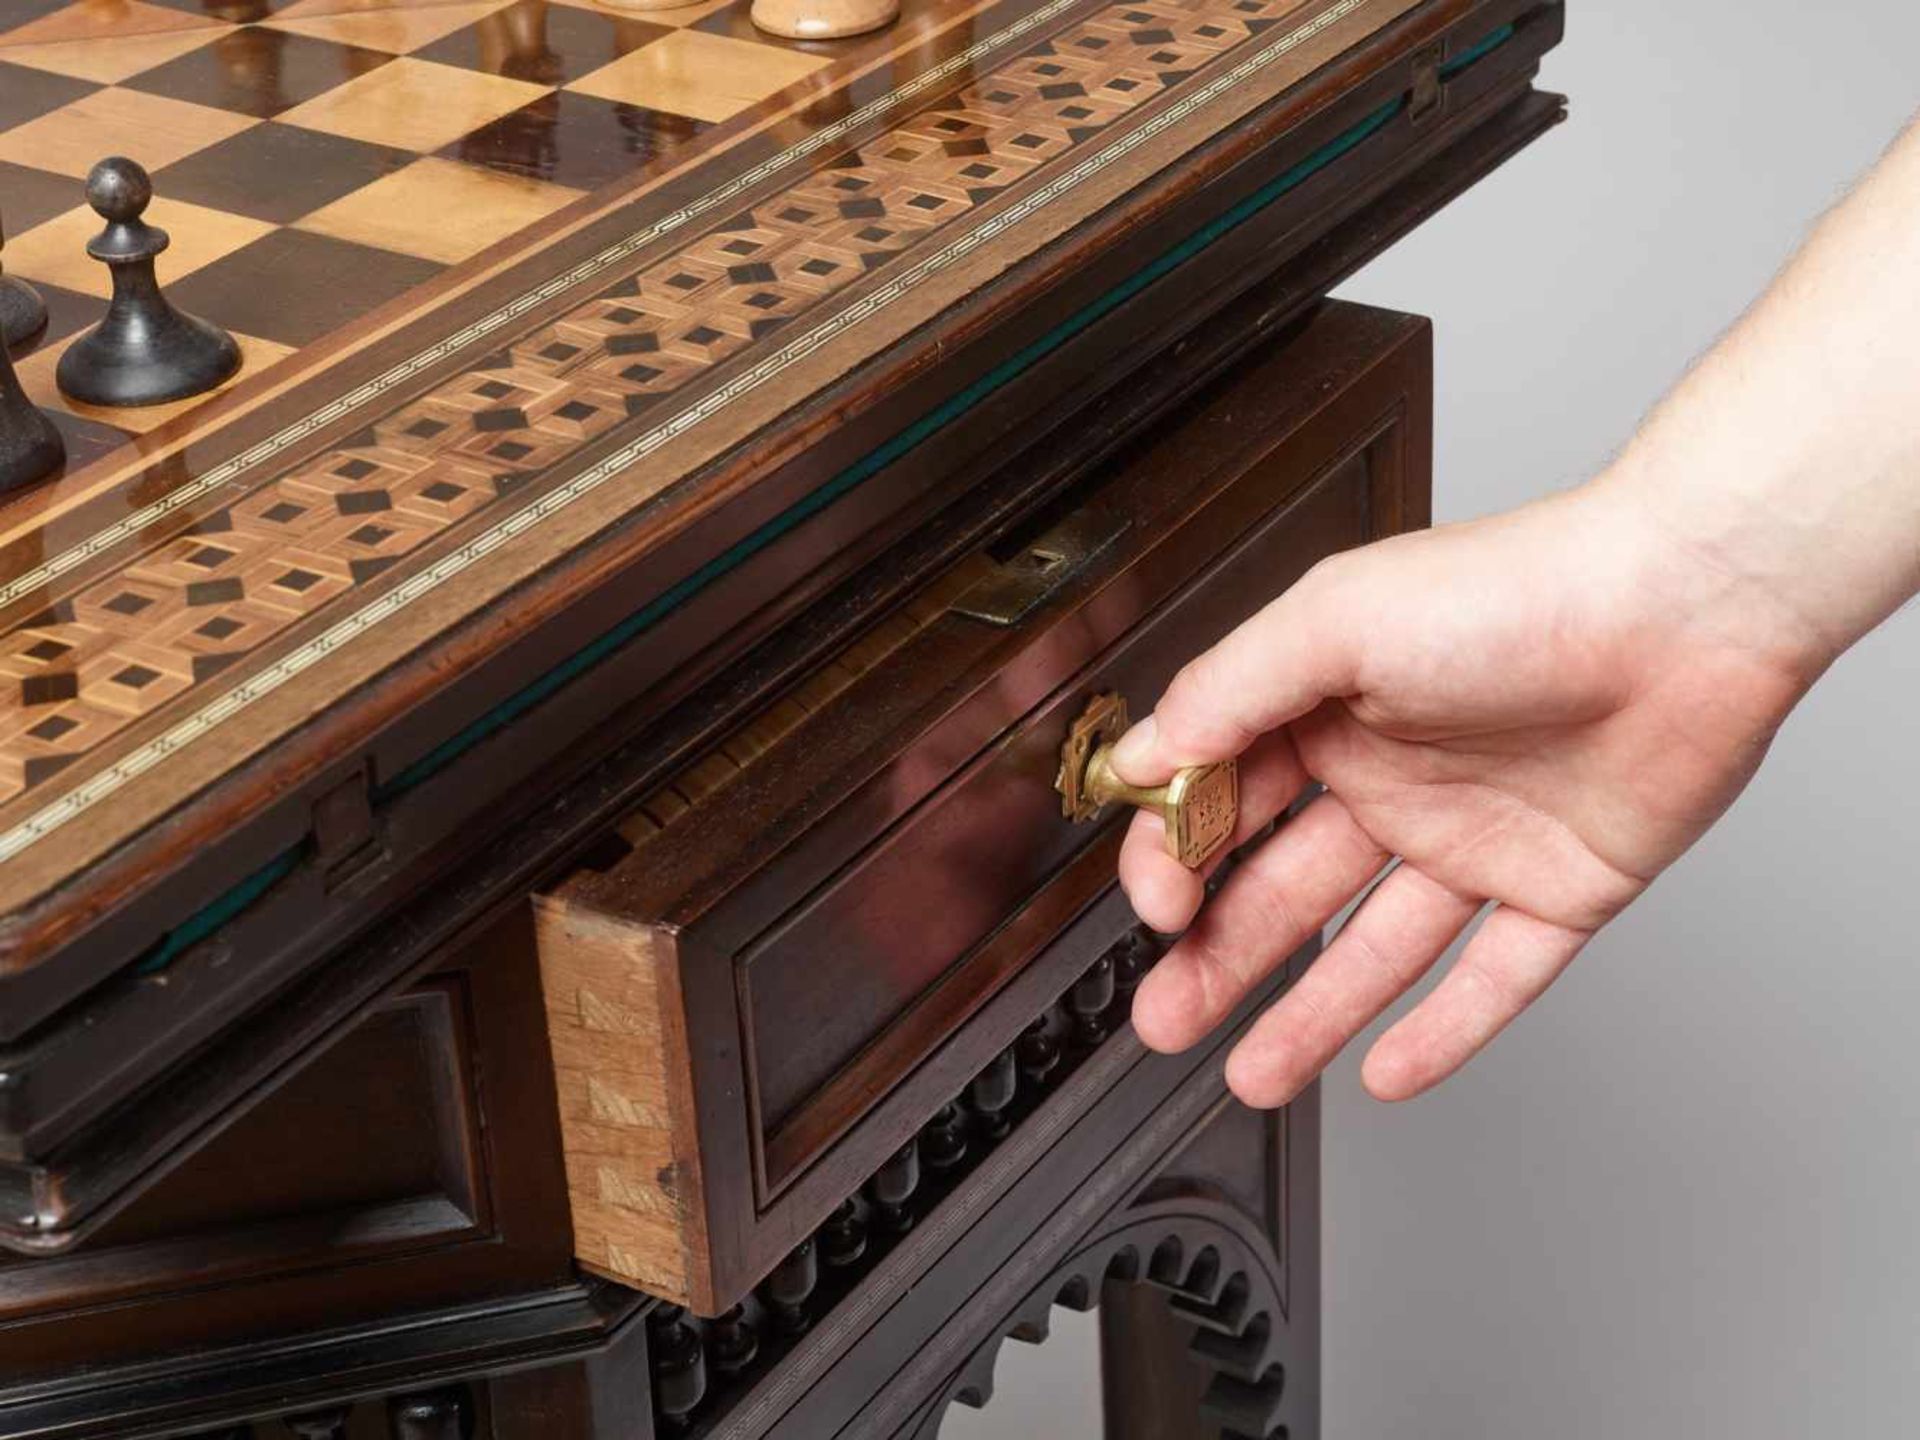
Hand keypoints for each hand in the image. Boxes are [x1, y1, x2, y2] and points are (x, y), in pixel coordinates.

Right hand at [1111, 481, 1822, 1105]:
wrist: (1689, 609)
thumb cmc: (1518, 589)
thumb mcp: (1335, 620)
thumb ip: (1228, 691)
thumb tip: (1144, 757)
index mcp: (1331, 712)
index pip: (1225, 802)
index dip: (1178, 858)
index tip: (1158, 905)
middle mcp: (1395, 779)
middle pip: (1285, 891)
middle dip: (1219, 959)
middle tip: (1169, 1015)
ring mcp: (1474, 840)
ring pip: (1374, 950)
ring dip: (1310, 1015)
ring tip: (1252, 1074)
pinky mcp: (1558, 887)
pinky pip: (1493, 977)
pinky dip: (1445, 1032)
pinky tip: (1390, 1073)